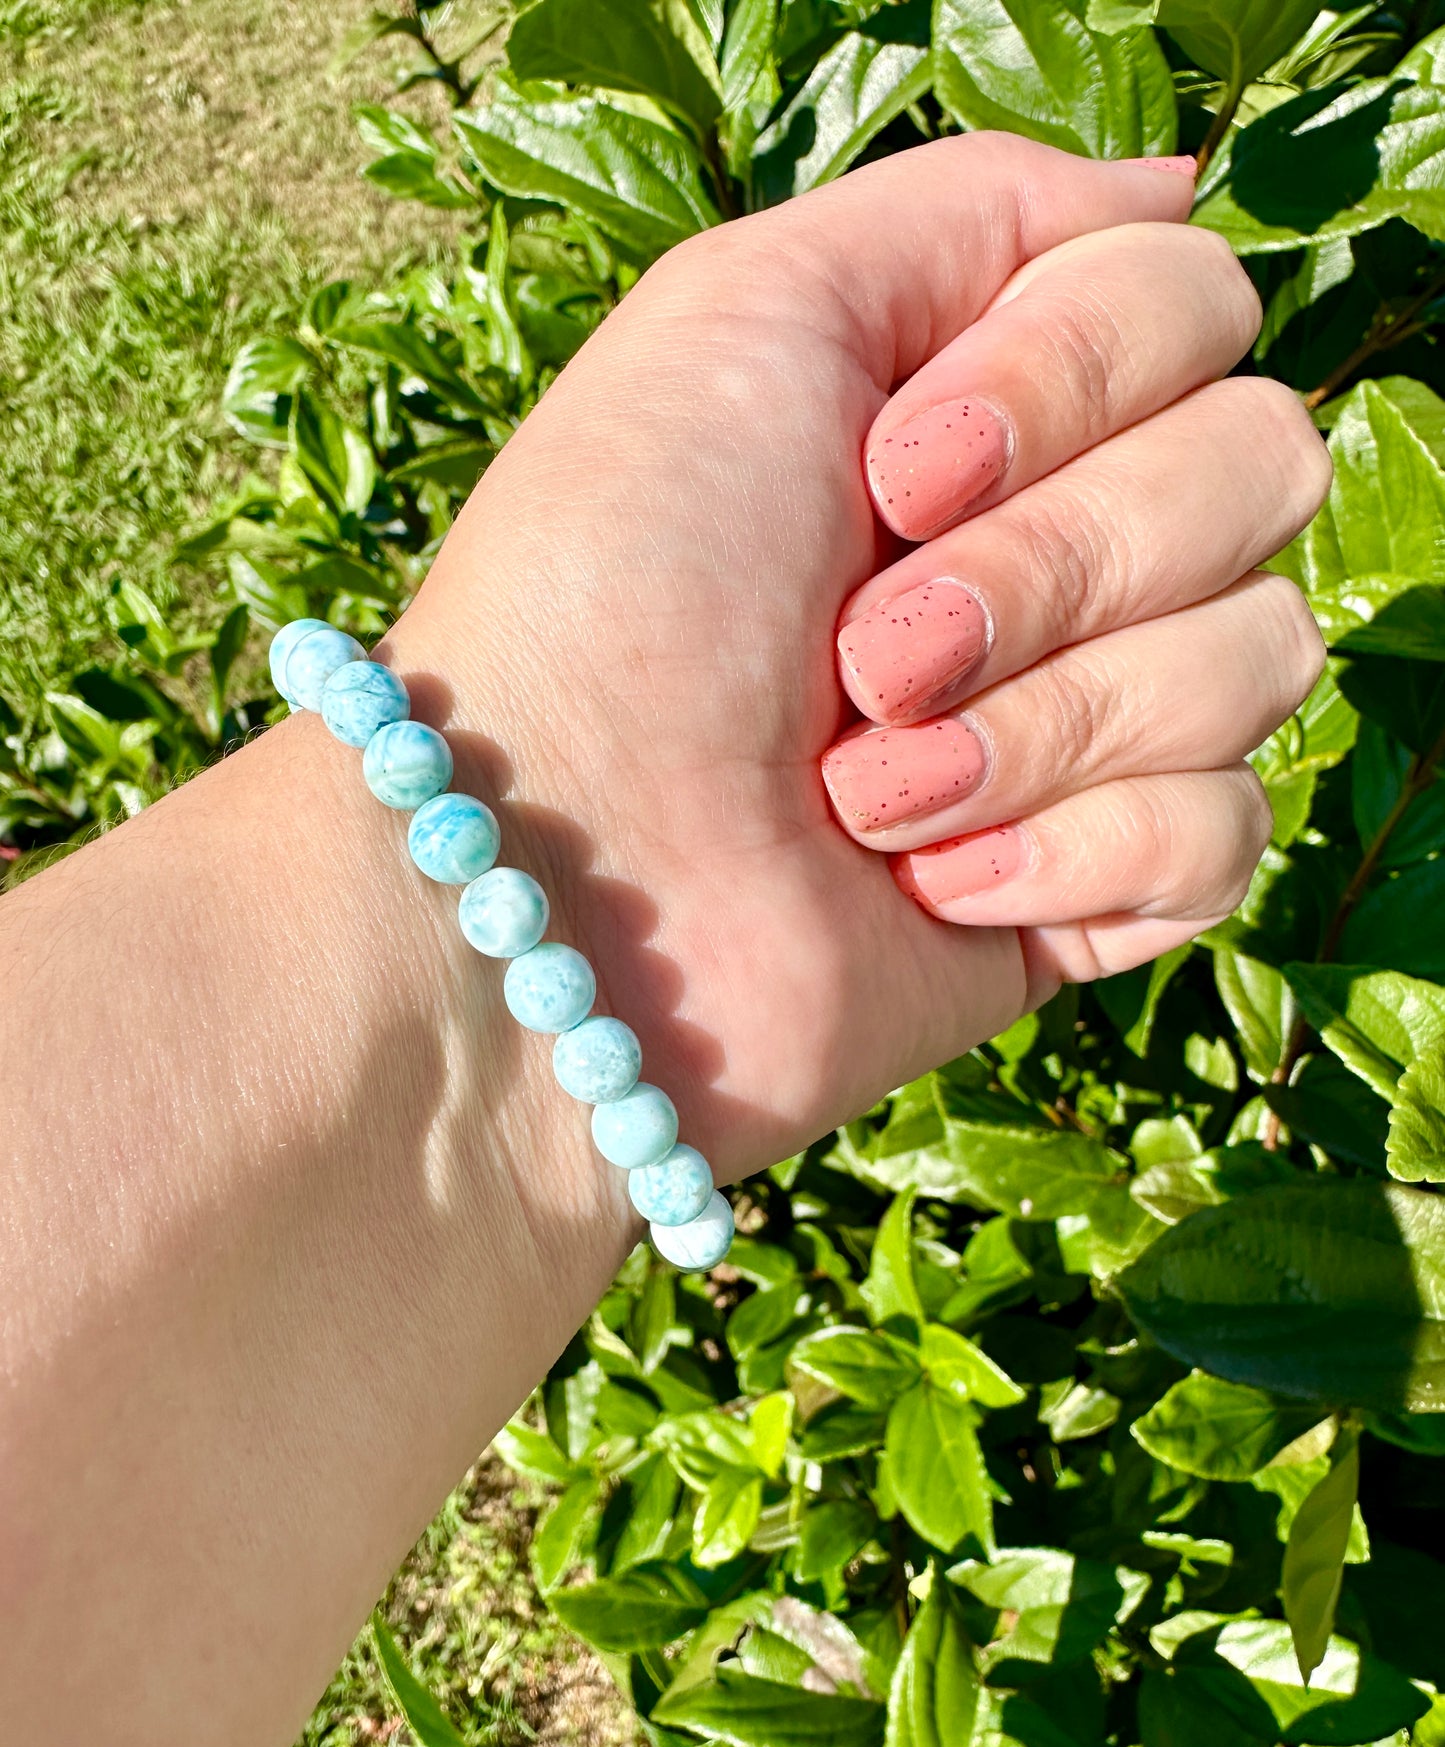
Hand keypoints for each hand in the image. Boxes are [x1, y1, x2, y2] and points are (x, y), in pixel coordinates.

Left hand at [393, 133, 1329, 1183]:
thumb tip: (1165, 197)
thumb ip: (974, 210)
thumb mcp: (751, 307)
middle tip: (868, 653)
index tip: (895, 466)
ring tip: (866, 790)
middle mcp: (1056, 551)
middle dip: (1052, 564)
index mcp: (986, 403)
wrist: (558, 885)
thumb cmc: (614, 588)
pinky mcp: (1095, 889)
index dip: (1075, 373)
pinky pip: (1224, 831)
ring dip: (1043, 723)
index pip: (1192, 305)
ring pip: (1259, 653)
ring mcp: (1084, 724)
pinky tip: (931, 886)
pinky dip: (1073, 856)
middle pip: (1260, 467)